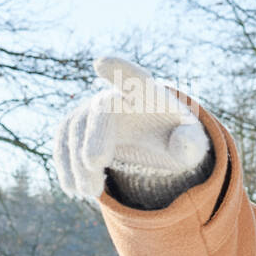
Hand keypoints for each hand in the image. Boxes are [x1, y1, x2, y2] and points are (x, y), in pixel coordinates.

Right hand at [54, 56, 209, 199]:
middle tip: (95, 172)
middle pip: (100, 113)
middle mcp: (115, 96)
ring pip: (76, 131)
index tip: (102, 63)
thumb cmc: (177, 137)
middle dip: (94, 141)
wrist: (155, 136)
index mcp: (148, 94)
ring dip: (77, 163)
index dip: (120, 70)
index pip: (136, 78)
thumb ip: (193, 144)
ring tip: (91, 192)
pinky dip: (65, 165)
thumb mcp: (192, 143)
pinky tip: (74, 189)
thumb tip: (184, 144)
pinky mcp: (77, 127)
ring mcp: (92, 109)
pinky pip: (63, 142)